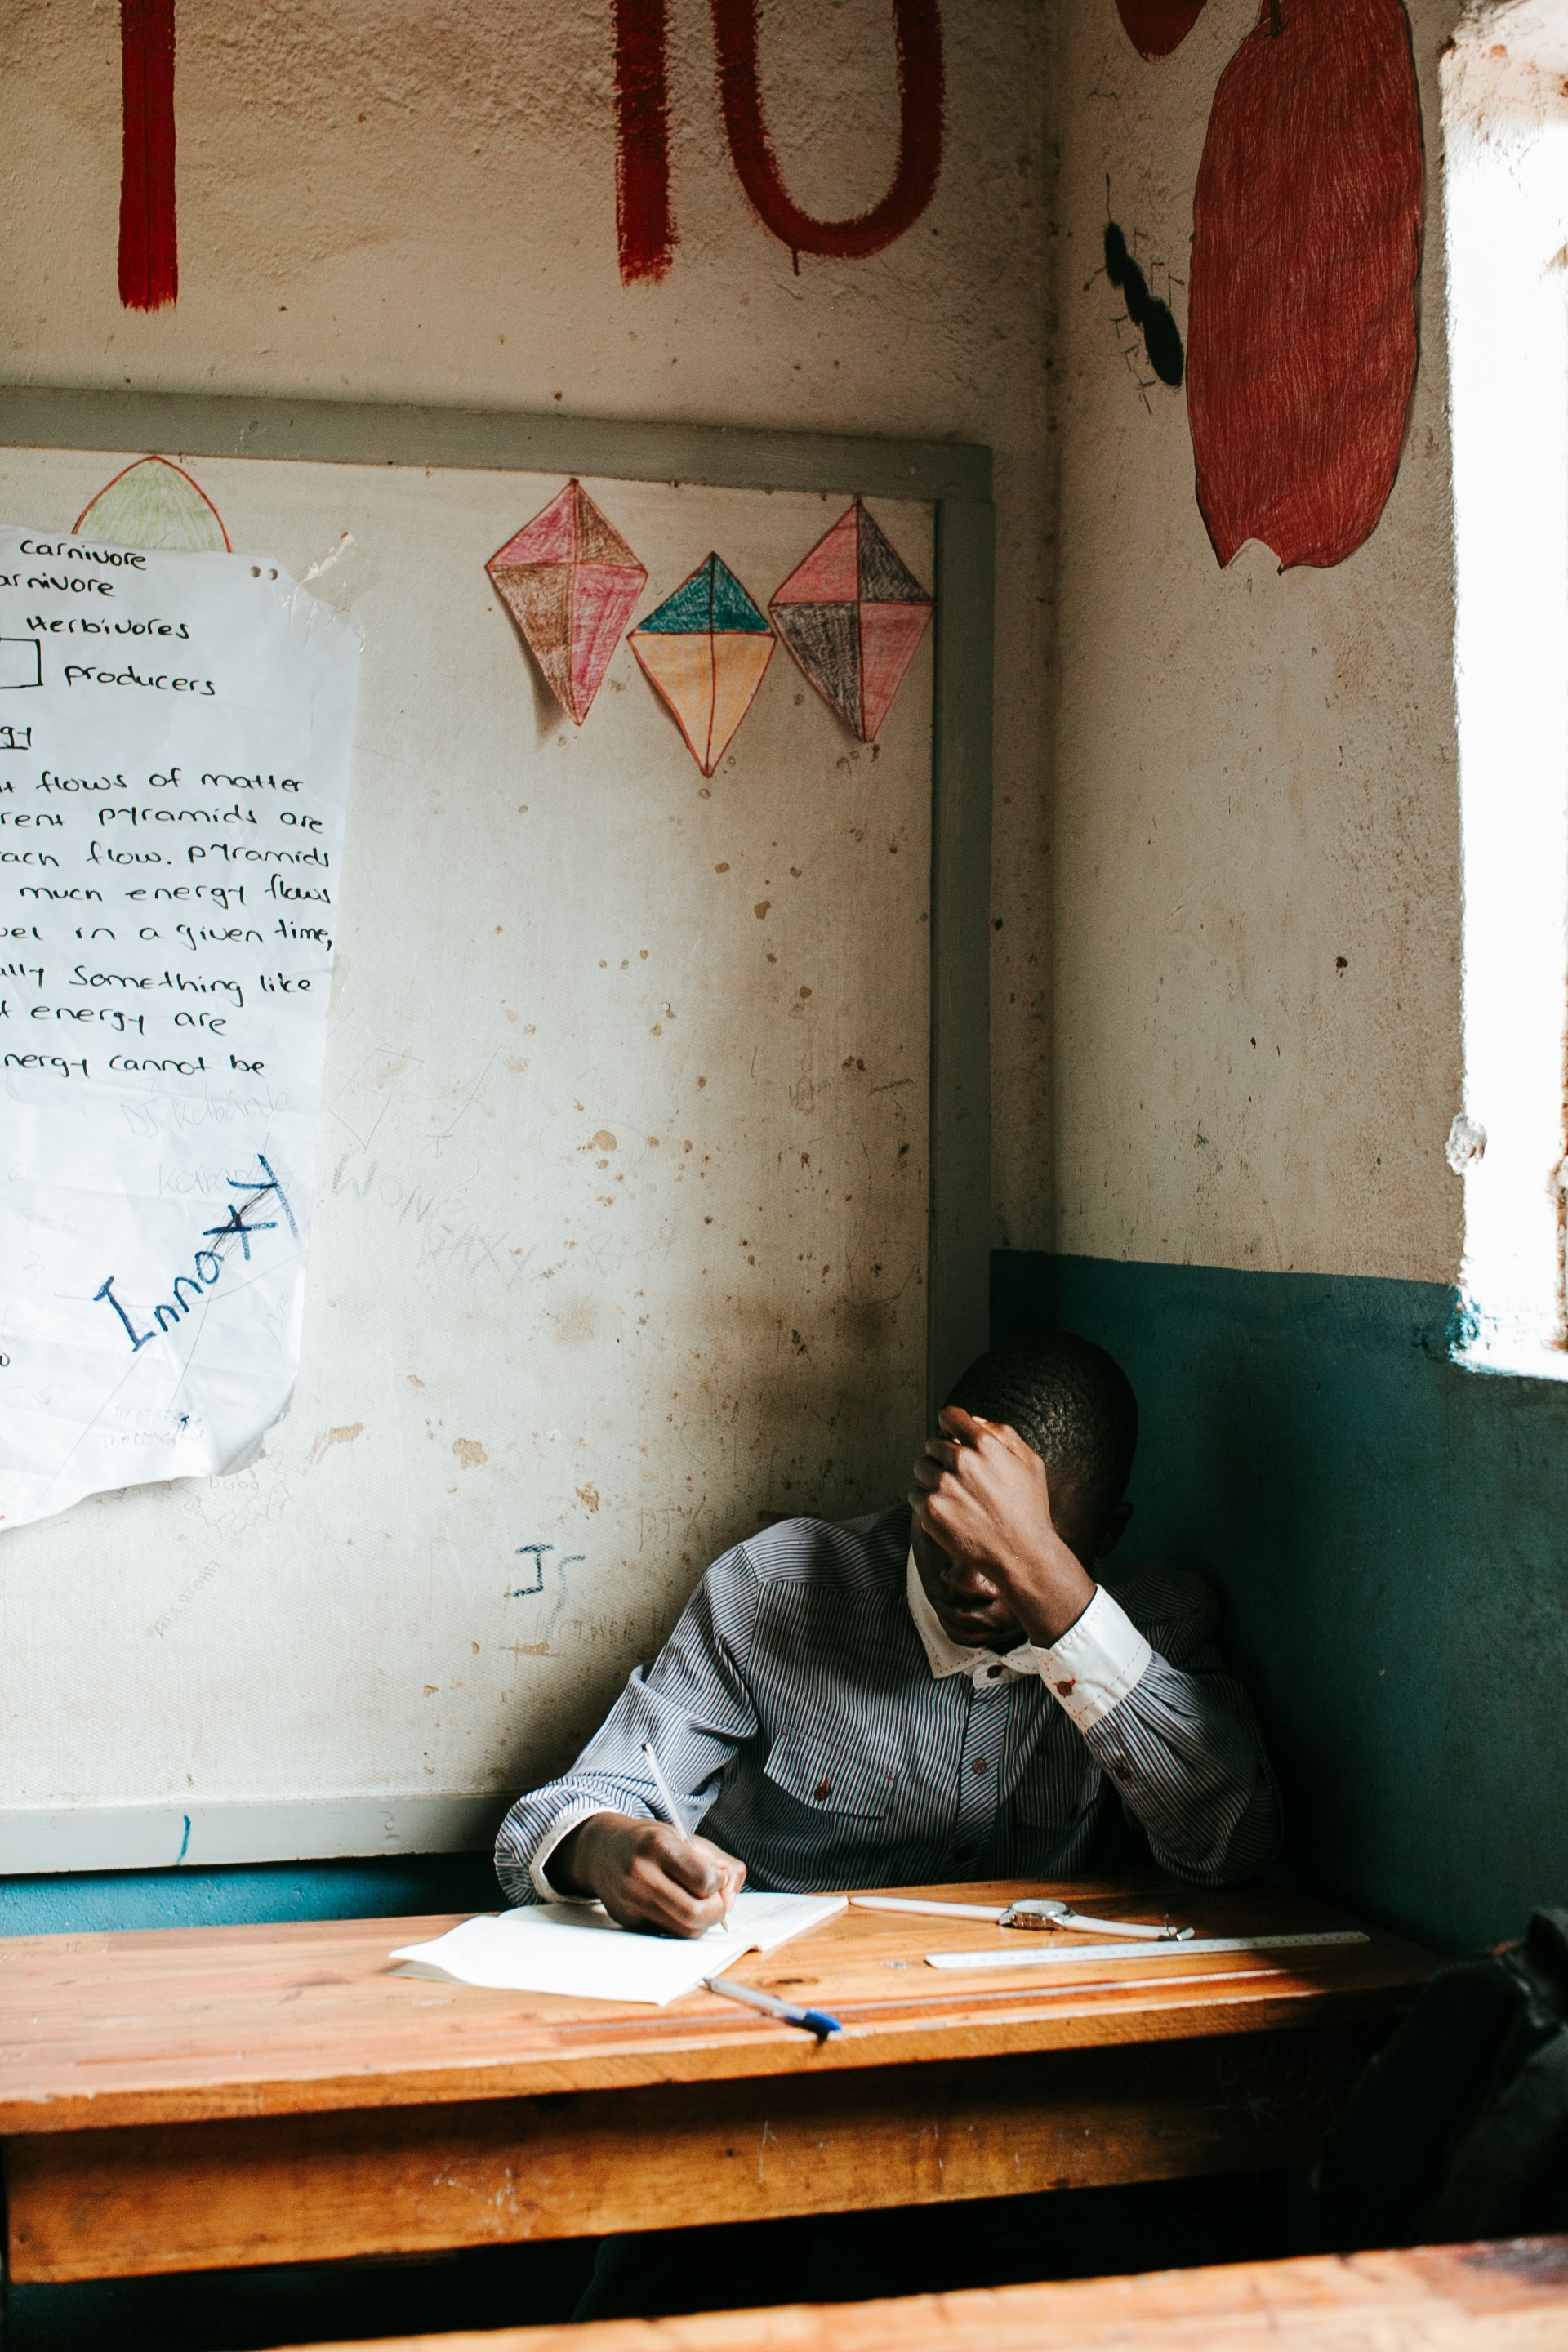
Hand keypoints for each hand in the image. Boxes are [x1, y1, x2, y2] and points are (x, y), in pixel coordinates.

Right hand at [550, 1811, 746, 1936]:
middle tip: (719, 1901)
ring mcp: (632, 1900)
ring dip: (703, 1922)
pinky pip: (667, 1932)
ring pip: (684, 1929)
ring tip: (702, 1905)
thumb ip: (717, 1861)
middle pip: (695, 1913)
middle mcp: (641, 1874)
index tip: (719, 1877)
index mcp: (659, 1845)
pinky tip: (679, 1907)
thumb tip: (731, 1892)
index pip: (705, 1880)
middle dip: (717, 1911)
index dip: (721, 1883)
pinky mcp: (628, 1920)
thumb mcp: (683, 1837)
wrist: (602, 1849)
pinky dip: (682, 1925)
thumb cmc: (649, 1842)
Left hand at [910, 1406, 1094, 1644]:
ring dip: (932, 1477)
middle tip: (959, 1476)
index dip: (950, 1425)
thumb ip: (1003, 1433)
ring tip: (954, 1494)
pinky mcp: (930, 1511)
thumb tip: (974, 1419)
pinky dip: (926, 1500)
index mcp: (984, 1444)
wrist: (1022, 1555)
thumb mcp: (1030, 1462)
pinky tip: (949, 1511)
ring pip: (921, 1467)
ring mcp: (942, 1486)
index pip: (949, 1416)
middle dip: (942, 1455)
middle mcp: (960, 1461)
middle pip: (932, 1443)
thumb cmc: (1030, 1508)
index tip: (952, 1436)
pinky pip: (915, 1494)